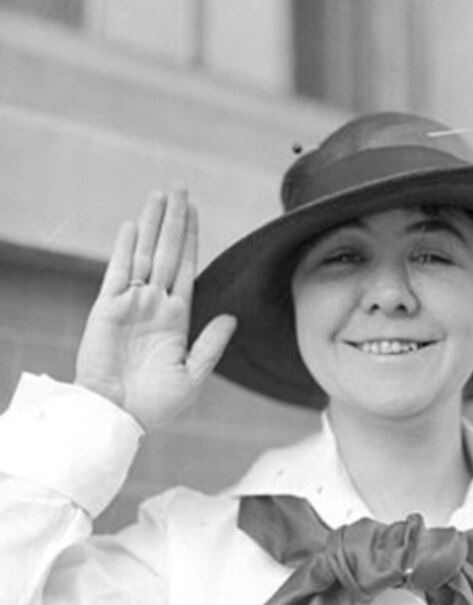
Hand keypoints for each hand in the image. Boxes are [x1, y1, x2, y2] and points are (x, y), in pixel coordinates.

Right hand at [75, 187, 236, 431]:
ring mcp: (132, 304)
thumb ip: (211, 344)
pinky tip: (132, 226)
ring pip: (144, 254)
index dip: (190, 239)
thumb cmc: (158, 403)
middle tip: (180, 188)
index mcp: (177, 317)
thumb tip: (231, 317)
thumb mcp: (194, 374)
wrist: (121, 416)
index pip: (185, 267)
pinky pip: (118, 273)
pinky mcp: (108, 309)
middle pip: (166, 252)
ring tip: (160, 195)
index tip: (194, 212)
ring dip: (152, 224)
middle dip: (174, 220)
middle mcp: (155, 304)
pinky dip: (124, 249)